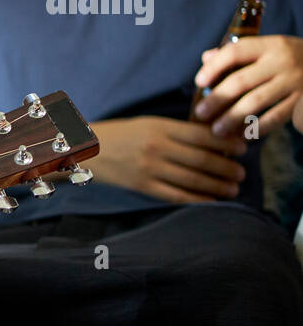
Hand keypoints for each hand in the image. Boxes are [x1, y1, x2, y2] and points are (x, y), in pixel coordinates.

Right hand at [88, 116, 246, 203]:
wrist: (83, 149)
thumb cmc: (119, 134)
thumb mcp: (148, 124)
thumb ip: (176, 131)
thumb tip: (211, 140)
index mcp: (160, 127)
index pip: (203, 135)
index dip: (227, 143)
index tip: (243, 148)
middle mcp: (157, 147)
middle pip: (202, 158)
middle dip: (227, 167)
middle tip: (242, 173)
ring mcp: (149, 167)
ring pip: (193, 178)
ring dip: (217, 185)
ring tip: (232, 189)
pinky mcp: (141, 185)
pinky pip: (175, 195)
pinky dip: (197, 199)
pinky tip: (210, 201)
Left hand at [193, 34, 302, 136]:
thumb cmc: (291, 58)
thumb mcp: (270, 48)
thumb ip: (239, 52)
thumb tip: (205, 58)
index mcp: (270, 45)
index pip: (235, 52)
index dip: (213, 67)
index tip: (199, 82)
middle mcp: (282, 61)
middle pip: (241, 81)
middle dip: (217, 99)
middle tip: (201, 113)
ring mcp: (294, 82)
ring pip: (256, 102)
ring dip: (232, 118)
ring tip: (217, 130)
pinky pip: (276, 116)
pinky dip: (258, 128)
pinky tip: (244, 136)